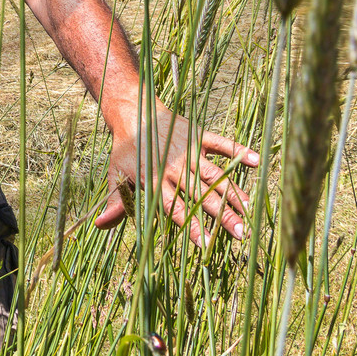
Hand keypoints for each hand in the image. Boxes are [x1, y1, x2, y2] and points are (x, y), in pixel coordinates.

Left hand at [93, 104, 258, 245]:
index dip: (191, 226)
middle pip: (202, 195)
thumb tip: (99, 226)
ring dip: (233, 192)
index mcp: (155, 180)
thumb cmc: (126, 150)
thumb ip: (116, 202)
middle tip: (242, 234)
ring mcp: (189, 151)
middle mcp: (175, 168)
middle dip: (222, 216)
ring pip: (215, 175)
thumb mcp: (115, 175)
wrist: (133, 111)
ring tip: (250, 211)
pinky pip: (221, 143)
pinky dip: (238, 150)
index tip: (206, 245)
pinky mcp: (198, 135)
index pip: (176, 209)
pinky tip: (257, 161)